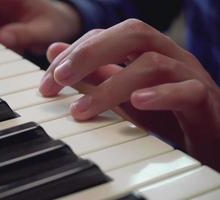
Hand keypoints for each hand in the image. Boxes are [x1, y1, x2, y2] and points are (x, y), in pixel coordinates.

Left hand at [39, 19, 219, 169]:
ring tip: (81, 110)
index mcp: (145, 52)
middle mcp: (167, 56)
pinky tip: (136, 103)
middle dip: (90, 53)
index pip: (106, 37)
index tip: (47, 83)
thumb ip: (90, 74)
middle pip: (132, 34)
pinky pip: (187, 90)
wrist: (208, 137)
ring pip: (153, 63)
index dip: (73, 54)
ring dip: (112, 85)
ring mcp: (188, 76)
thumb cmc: (165, 113)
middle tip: (59, 78)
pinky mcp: (205, 102)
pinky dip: (160, 94)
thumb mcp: (120, 95)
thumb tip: (54, 53)